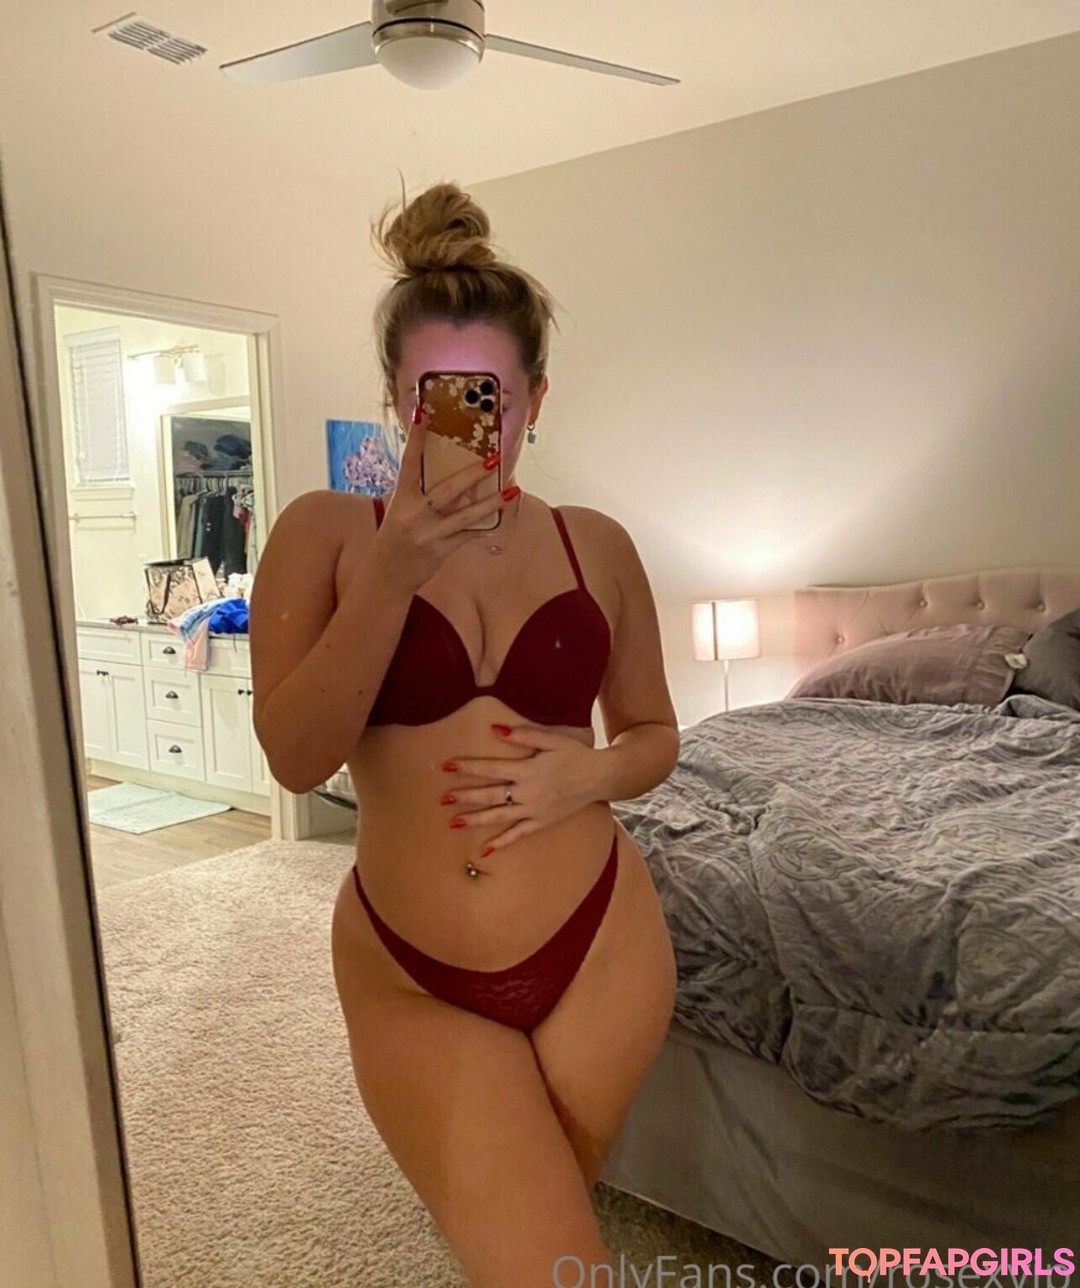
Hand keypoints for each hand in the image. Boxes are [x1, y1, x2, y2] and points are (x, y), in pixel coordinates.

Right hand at [374, 406, 514, 594]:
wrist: (386, 574)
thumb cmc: (395, 536)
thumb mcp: (400, 509)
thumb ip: (419, 491)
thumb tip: (447, 469)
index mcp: (402, 498)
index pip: (409, 462)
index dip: (416, 438)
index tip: (423, 413)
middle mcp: (414, 514)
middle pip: (447, 489)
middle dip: (472, 474)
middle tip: (494, 457)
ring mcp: (430, 533)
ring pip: (466, 515)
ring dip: (491, 502)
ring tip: (512, 490)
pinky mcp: (442, 549)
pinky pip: (469, 535)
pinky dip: (486, 526)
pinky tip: (503, 516)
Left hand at [440, 724, 599, 855]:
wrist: (600, 777)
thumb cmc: (575, 754)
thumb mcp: (551, 739)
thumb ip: (522, 735)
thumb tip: (495, 729)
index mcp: (528, 770)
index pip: (491, 769)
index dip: (468, 767)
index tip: (447, 766)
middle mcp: (528, 793)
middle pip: (490, 795)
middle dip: (465, 796)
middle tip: (442, 798)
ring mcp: (534, 810)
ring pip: (500, 817)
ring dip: (475, 820)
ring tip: (453, 823)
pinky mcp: (542, 822)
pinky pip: (519, 834)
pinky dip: (502, 843)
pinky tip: (484, 850)